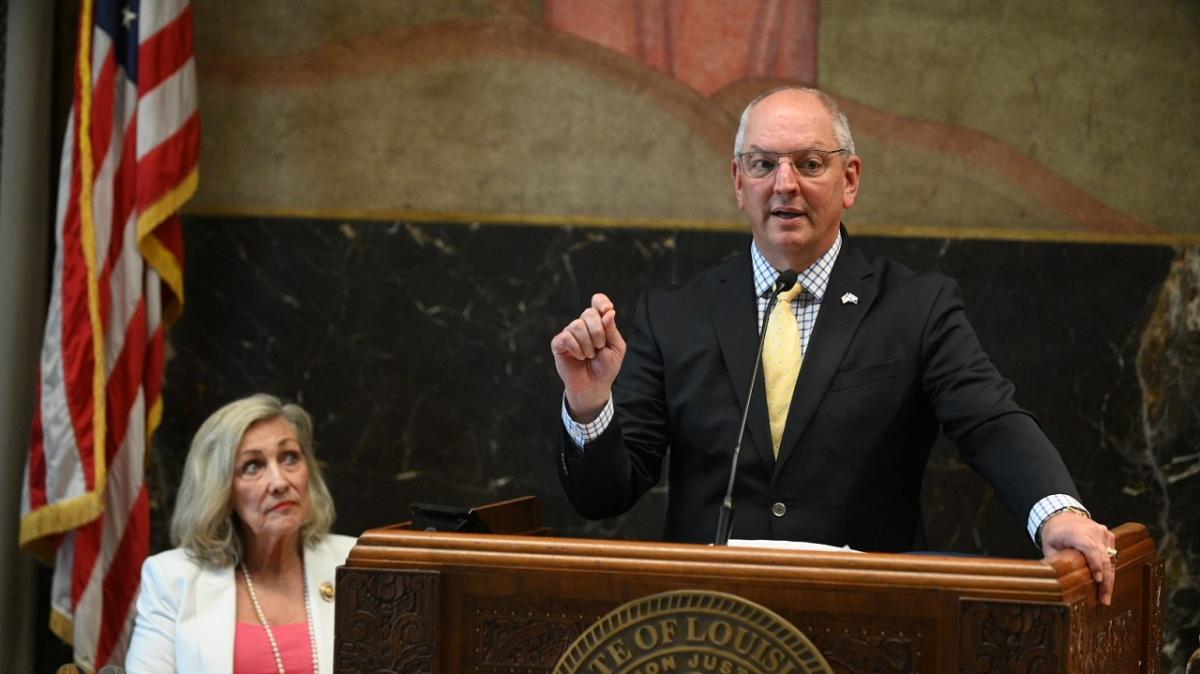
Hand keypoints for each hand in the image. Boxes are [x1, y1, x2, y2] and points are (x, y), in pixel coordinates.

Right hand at [550, 293, 626, 421]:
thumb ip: (612, 330)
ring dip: (587, 344)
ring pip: (577, 325)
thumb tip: (609, 312)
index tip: (607, 309)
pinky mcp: (559, 343)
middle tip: (599, 347)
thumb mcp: (616, 348)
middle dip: (598, 332)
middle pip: (588, 313)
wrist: (594, 386)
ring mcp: (570, 333)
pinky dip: (576, 348)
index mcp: (599, 323)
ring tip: (589, 356)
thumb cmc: (606, 367)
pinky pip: (566, 337)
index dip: (601, 302)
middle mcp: (583, 325)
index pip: (598, 301)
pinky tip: (579, 356)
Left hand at [1040, 511, 1116, 604]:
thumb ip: (1054, 561)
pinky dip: (1109, 570)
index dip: (1095, 564)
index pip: (1089, 548)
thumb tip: (1056, 580)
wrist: (1062, 516)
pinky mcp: (1108, 536)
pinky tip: (1106, 585)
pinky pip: (1112, 556)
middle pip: (1103, 557)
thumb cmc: (1054, 534)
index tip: (1098, 580)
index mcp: (1076, 532)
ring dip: (1109, 579)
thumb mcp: (1048, 546)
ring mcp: (1102, 533)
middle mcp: (1092, 531)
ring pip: (1110, 559)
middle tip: (1104, 600)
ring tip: (1105, 597)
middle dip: (1106, 581)